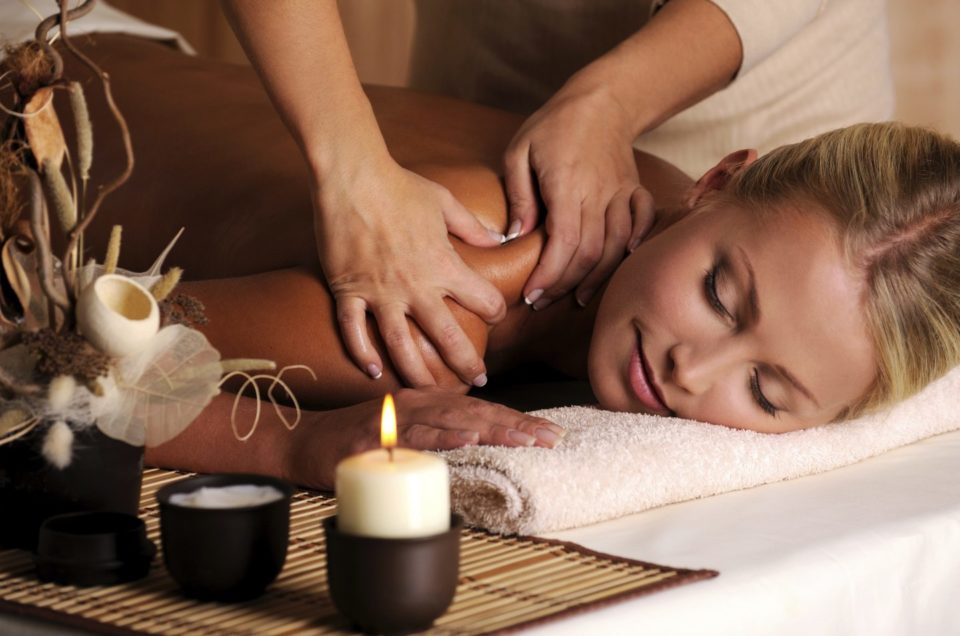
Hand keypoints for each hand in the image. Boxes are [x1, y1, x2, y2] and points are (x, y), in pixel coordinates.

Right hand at [288, 388, 565, 488]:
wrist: (303, 441)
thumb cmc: (356, 440)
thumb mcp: (404, 433)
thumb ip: (438, 435)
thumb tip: (477, 446)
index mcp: (428, 402)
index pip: (482, 411)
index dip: (517, 420)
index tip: (550, 433)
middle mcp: (417, 403)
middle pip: (477, 412)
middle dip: (517, 425)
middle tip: (553, 438)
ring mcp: (397, 417)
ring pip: (454, 420)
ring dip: (493, 429)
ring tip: (526, 439)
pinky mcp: (377, 435)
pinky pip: (415, 435)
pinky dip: (443, 436)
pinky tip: (469, 440)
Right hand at [315, 155, 507, 387]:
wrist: (352, 176)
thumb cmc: (400, 185)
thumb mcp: (445, 203)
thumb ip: (473, 227)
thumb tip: (498, 239)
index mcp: (443, 264)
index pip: (482, 299)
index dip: (494, 309)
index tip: (496, 315)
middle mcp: (414, 286)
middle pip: (447, 337)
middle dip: (465, 363)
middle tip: (476, 380)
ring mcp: (379, 292)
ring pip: (401, 345)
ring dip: (418, 373)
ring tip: (430, 392)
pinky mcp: (348, 290)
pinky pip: (354, 331)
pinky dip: (362, 354)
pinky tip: (373, 373)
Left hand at [503, 77, 655, 309]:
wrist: (603, 99)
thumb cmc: (555, 125)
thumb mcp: (520, 150)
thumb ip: (518, 194)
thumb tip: (516, 235)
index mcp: (567, 184)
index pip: (564, 242)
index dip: (549, 274)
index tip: (533, 294)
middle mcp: (598, 193)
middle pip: (589, 252)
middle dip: (565, 283)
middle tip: (544, 300)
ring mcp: (621, 192)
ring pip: (617, 245)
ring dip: (597, 276)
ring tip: (576, 296)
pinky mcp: (635, 190)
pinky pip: (643, 222)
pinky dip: (636, 245)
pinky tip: (621, 263)